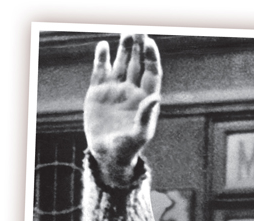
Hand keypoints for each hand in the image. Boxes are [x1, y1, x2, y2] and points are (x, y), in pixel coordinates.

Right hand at [84, 34, 161, 186]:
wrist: (108, 156)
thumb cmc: (127, 149)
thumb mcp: (139, 135)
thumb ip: (146, 116)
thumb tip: (155, 96)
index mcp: (145, 100)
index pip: (151, 73)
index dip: (151, 58)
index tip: (149, 43)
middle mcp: (131, 92)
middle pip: (137, 64)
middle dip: (138, 48)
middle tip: (137, 31)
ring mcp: (115, 91)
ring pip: (121, 64)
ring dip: (124, 49)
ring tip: (126, 34)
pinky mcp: (98, 93)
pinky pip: (101, 71)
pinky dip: (102, 58)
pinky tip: (103, 47)